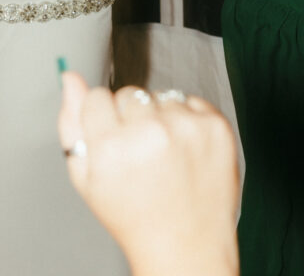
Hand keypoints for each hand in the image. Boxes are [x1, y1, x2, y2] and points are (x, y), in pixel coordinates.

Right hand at [58, 72, 239, 275]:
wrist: (186, 244)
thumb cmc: (132, 214)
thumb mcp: (87, 180)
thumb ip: (72, 125)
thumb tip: (70, 77)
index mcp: (112, 148)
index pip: (99, 97)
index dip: (103, 121)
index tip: (113, 142)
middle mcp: (151, 132)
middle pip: (130, 94)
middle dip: (130, 117)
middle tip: (139, 154)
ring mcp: (187, 128)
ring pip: (161, 95)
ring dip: (161, 117)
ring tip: (163, 157)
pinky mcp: (215, 125)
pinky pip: (191, 101)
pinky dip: (188, 120)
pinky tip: (185, 152)